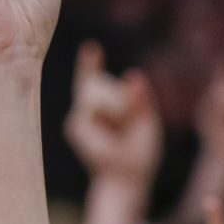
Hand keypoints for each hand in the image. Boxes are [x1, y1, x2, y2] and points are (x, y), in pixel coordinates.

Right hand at [65, 42, 162, 186]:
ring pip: (97, 90)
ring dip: (118, 105)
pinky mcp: (75, 125)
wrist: (128, 176)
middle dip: (119, 96)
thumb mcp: (147, 120)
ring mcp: (79, 116)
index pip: (94, 80)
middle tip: (128, 121)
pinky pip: (96, 105)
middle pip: (97, 81)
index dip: (89, 64)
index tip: (90, 48)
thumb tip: (134, 74)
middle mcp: (88, 110)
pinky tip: (113, 134)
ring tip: (121, 128)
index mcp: (105, 108)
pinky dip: (112, 115)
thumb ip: (142, 98)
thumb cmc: (138, 152)